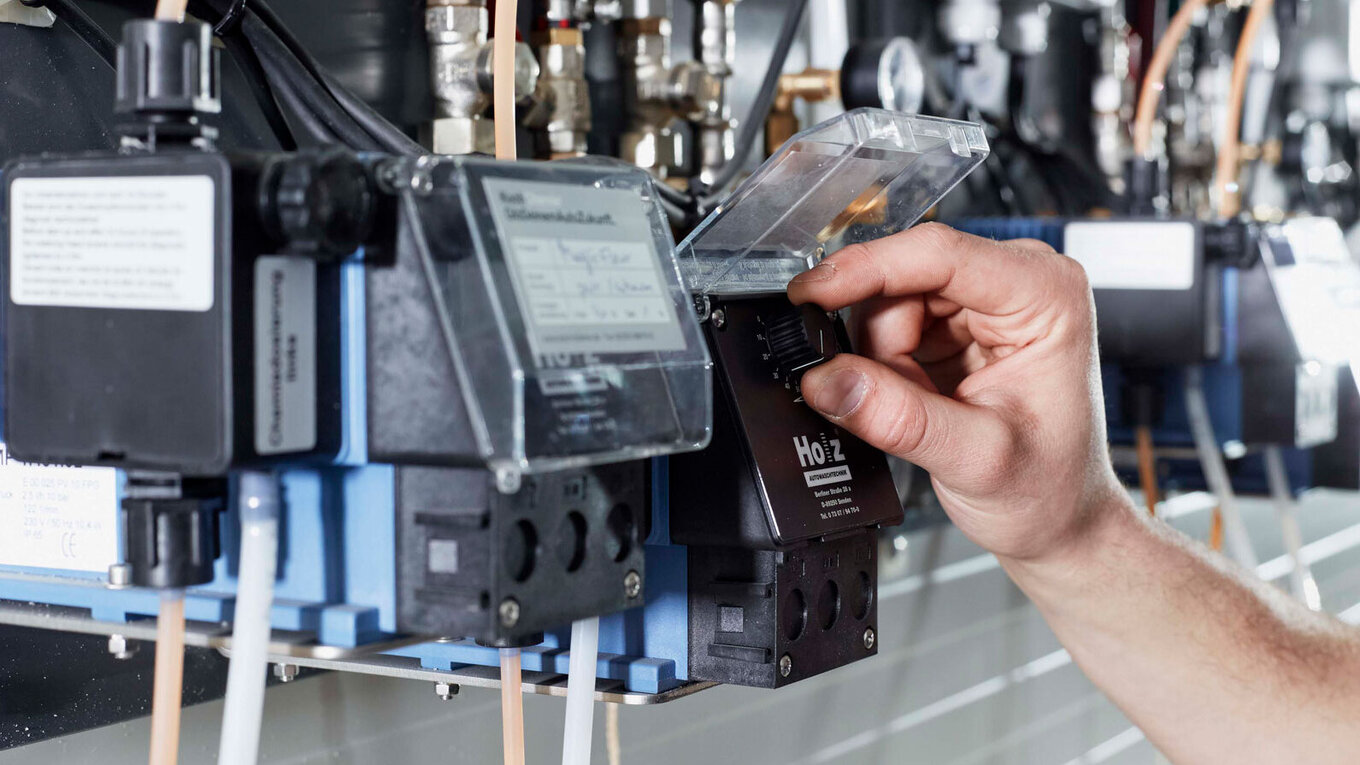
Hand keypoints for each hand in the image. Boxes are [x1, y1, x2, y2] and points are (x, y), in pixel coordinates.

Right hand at [788, 223, 1126, 561]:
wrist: (1056, 519)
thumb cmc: (1047, 487)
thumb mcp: (973, 459)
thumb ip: (897, 417)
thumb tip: (827, 379)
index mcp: (1045, 295)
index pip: (939, 253)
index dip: (866, 269)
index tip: (811, 293)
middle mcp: (1016, 282)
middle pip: (903, 278)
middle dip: (880, 343)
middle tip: (899, 399)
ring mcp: (983, 300)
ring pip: (888, 302)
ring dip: (882, 360)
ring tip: (924, 409)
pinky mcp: (955, 323)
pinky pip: (888, 325)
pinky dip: (886, 367)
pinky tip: (919, 399)